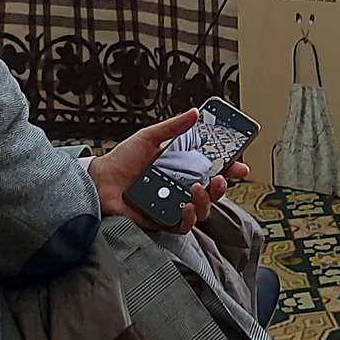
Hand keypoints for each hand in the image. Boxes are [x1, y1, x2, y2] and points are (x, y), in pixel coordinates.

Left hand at [86, 110, 250, 233]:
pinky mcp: (162, 221)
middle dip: (222, 186)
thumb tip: (195, 113)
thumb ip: (174, 127)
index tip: (240, 164)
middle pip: (212, 191)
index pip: (212, 168)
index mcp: (181, 167)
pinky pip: (183, 225)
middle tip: (219, 177)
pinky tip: (186, 207)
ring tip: (196, 189)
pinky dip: (189, 217)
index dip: (229, 168)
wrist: (100, 180)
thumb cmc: (122, 160)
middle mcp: (180, 187)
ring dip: (206, 200)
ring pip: (203, 209)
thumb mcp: (149, 137)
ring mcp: (173, 205)